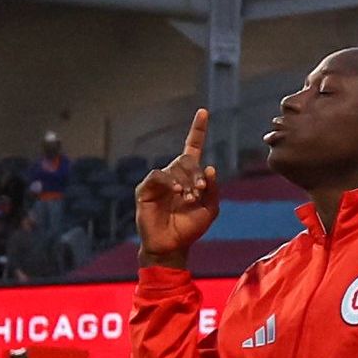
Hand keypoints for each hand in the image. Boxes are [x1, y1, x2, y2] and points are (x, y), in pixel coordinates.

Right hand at [137, 110, 222, 255]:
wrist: (172, 246)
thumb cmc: (190, 228)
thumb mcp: (210, 209)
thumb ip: (212, 189)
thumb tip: (210, 168)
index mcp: (189, 176)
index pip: (193, 147)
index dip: (198, 130)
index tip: (203, 112)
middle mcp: (173, 175)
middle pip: (187, 158)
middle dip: (196, 173)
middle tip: (199, 191)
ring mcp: (158, 181)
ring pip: (174, 167)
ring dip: (186, 181)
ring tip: (189, 198)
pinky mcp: (145, 189)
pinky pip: (158, 176)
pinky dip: (170, 182)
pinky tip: (177, 193)